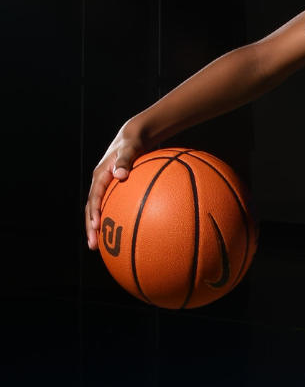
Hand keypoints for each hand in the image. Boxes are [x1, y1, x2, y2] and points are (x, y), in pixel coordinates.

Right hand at [85, 123, 146, 249]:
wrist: (132, 138)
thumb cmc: (132, 142)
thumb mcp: (130, 148)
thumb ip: (125, 160)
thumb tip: (121, 174)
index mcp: (101, 175)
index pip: (94, 196)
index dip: (94, 211)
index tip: (96, 225)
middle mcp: (100, 184)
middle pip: (91, 209)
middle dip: (91, 228)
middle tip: (93, 246)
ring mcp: (105, 189)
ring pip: (97, 211)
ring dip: (96, 229)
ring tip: (98, 247)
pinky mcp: (112, 192)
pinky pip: (109, 208)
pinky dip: (110, 221)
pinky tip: (118, 235)